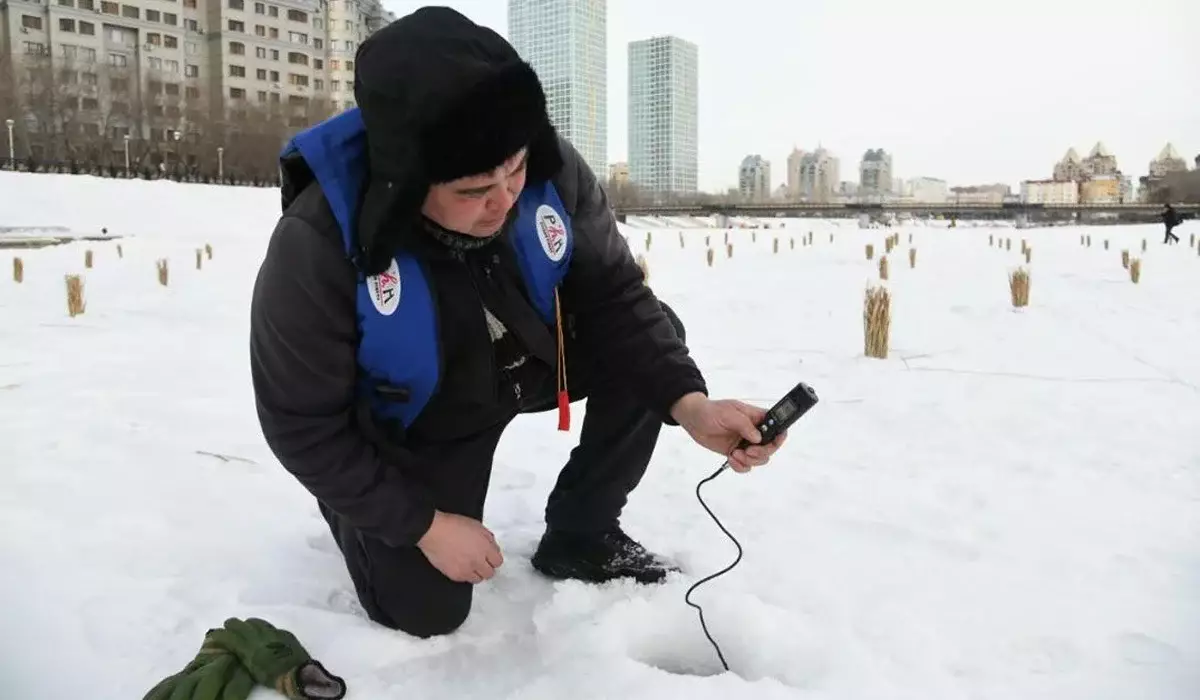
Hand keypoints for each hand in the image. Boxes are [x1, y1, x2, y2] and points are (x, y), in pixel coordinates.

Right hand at [417, 511, 503, 583]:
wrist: (434, 531)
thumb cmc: (453, 525)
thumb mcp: (477, 526)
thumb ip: (488, 538)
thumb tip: (493, 547)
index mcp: (485, 547)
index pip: (498, 562)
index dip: (494, 559)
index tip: (490, 557)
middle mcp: (478, 560)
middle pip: (490, 573)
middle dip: (486, 567)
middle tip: (481, 562)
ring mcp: (466, 569)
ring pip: (478, 579)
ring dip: (476, 573)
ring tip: (470, 565)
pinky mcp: (455, 575)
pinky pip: (465, 580)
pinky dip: (464, 574)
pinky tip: (460, 566)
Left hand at [670, 392, 786, 472]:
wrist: (693, 420)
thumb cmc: (711, 411)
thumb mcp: (728, 413)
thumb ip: (744, 424)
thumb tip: (758, 437)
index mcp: (756, 418)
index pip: (777, 426)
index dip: (780, 435)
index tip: (774, 442)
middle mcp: (754, 432)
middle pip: (770, 447)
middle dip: (762, 452)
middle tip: (748, 451)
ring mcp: (745, 444)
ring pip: (760, 459)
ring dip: (750, 460)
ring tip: (735, 454)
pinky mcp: (736, 453)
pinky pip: (746, 465)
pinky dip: (740, 466)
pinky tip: (731, 459)